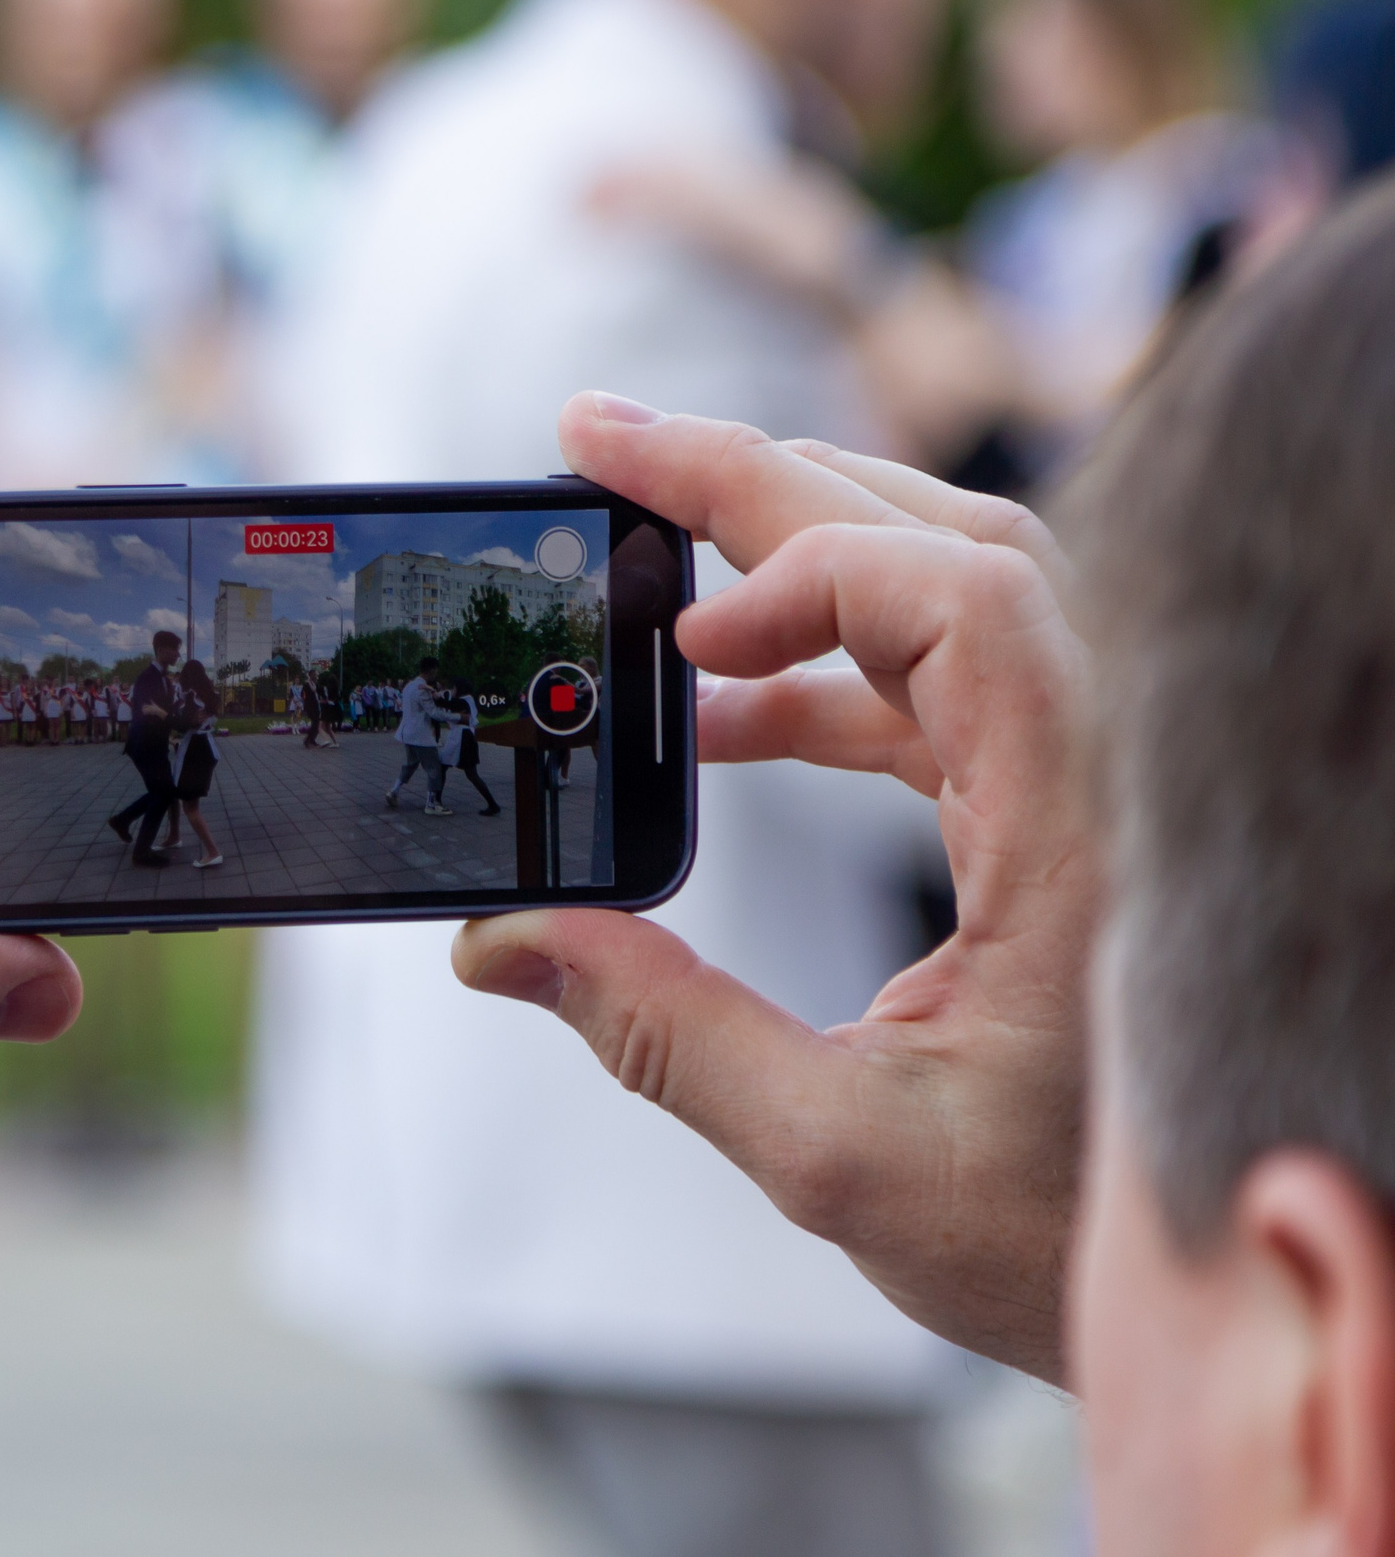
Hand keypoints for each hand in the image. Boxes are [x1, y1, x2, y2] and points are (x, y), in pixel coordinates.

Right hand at [454, 392, 1097, 1383]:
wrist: (1212, 1274)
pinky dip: (819, 669)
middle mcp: (1101, 763)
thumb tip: (503, 945)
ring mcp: (1082, 772)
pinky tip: (714, 718)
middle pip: (939, 539)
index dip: (810, 582)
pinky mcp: (1055, 803)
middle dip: (755, 480)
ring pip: (942, 586)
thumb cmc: (1069, 1228)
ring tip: (640, 550)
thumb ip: (665, 1038)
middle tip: (597, 440)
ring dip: (785, 556)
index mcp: (1080, 826)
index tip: (684, 654)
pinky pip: (935, 678)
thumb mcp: (843, 1155)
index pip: (962, 597)